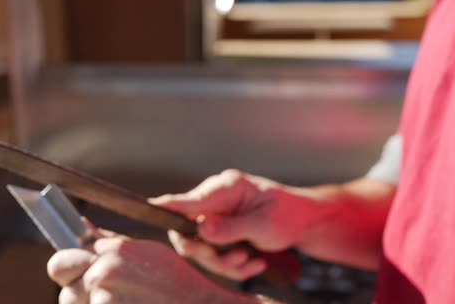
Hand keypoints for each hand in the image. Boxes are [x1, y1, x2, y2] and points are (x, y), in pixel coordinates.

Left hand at [47, 233, 257, 303]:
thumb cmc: (176, 283)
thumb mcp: (145, 252)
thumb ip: (108, 241)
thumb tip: (82, 224)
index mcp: (112, 250)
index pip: (60, 262)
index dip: (69, 272)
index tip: (78, 278)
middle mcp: (104, 272)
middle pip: (65, 291)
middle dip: (79, 296)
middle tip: (109, 298)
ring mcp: (104, 299)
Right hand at [150, 169, 329, 279]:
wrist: (305, 223)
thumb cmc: (287, 215)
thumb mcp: (262, 224)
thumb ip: (230, 228)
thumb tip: (200, 229)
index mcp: (224, 188)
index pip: (188, 200)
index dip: (167, 207)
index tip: (149, 207)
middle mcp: (216, 202)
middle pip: (189, 232)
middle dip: (210, 253)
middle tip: (235, 259)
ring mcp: (218, 218)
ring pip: (202, 249)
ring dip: (226, 262)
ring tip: (251, 260)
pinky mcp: (222, 233)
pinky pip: (216, 256)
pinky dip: (235, 265)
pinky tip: (255, 262)